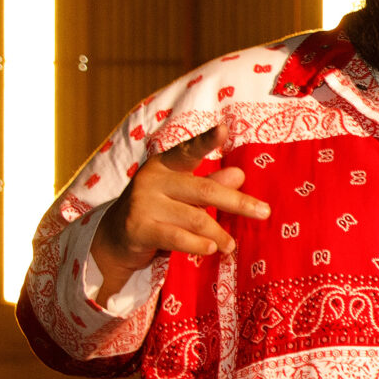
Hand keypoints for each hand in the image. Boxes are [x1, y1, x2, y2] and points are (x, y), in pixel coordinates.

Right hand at [92, 130, 270, 297]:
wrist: (114, 239)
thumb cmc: (156, 211)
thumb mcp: (182, 195)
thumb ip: (209, 185)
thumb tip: (239, 174)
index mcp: (165, 165)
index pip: (189, 151)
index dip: (206, 140)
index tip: (224, 129)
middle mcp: (152, 179)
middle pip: (204, 191)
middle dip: (238, 202)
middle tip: (264, 212)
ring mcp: (143, 203)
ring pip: (194, 218)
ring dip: (218, 234)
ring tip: (230, 245)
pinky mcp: (138, 228)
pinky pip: (177, 237)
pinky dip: (197, 245)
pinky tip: (211, 249)